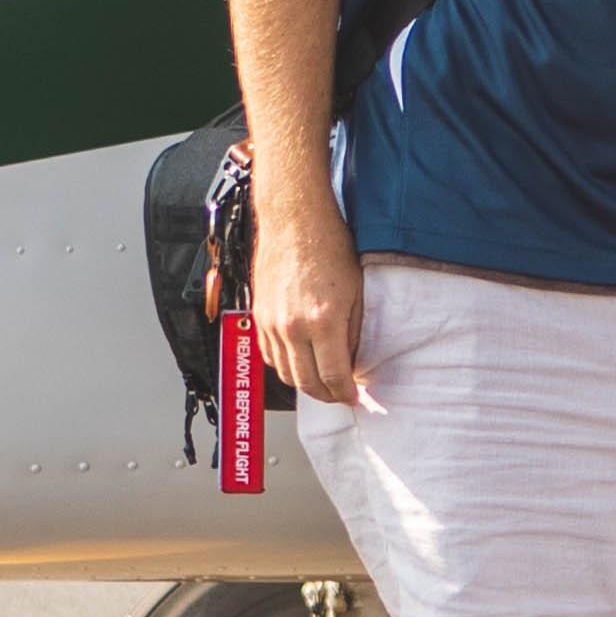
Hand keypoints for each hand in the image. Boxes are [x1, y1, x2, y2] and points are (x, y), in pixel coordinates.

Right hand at [251, 186, 368, 409]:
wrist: (295, 220)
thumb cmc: (328, 246)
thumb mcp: (356, 292)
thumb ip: (352, 332)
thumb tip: (351, 360)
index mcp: (323, 321)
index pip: (334, 375)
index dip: (345, 392)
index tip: (352, 396)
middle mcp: (293, 326)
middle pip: (306, 382)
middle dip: (326, 394)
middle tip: (339, 394)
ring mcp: (271, 322)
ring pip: (285, 373)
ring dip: (304, 384)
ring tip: (321, 382)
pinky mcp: (259, 315)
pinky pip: (268, 354)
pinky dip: (284, 365)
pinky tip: (298, 362)